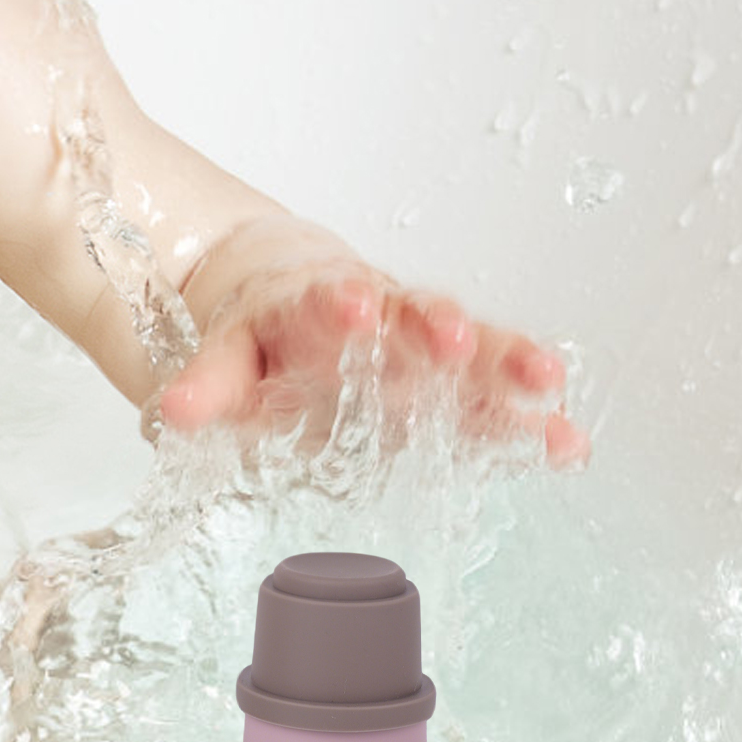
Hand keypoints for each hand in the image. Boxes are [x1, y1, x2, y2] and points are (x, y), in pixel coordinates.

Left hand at [154, 248, 589, 469]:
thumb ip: (206, 385)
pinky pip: (497, 400)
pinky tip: (569, 444)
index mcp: (312, 304)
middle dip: (434, 325)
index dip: (336, 304)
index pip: (323, 299)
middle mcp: (380, 317)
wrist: (295, 298)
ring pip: (469, 349)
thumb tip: (173, 414)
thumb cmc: (261, 333)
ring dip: (504, 364)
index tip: (349, 305)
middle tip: (455, 339)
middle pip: (410, 313)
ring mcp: (423, 349)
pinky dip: (532, 420)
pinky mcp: (454, 386)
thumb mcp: (222, 356)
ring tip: (544, 380)